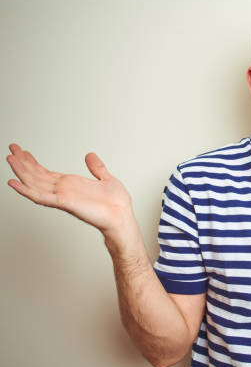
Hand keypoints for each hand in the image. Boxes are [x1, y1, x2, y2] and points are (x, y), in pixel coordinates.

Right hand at [6, 144, 133, 235]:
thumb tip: (90, 156)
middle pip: (37, 175)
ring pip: (35, 183)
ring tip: (10, 159)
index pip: (47, 172)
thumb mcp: (106, 179)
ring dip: (22, 171)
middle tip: (11, 148)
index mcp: (72, 184)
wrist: (122, 218)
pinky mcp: (64, 203)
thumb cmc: (116, 204)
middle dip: (23, 162)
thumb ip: (97, 168)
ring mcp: (62, 197)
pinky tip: (15, 183)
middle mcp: (64, 190)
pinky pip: (41, 197)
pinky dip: (26, 190)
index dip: (34, 162)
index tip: (23, 151)